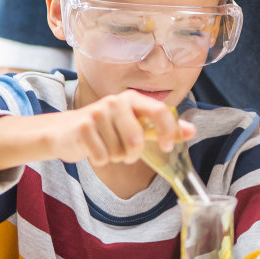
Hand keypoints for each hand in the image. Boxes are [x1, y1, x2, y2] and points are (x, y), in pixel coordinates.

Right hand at [55, 90, 193, 166]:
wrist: (67, 130)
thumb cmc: (107, 129)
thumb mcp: (136, 125)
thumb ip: (162, 128)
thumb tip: (192, 131)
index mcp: (133, 98)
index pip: (160, 111)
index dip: (168, 131)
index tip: (167, 147)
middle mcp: (115, 101)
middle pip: (136, 138)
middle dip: (133, 154)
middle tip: (127, 154)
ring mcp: (97, 112)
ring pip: (119, 150)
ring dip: (116, 156)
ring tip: (107, 147)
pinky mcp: (82, 127)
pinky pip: (103, 156)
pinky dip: (101, 160)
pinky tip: (95, 150)